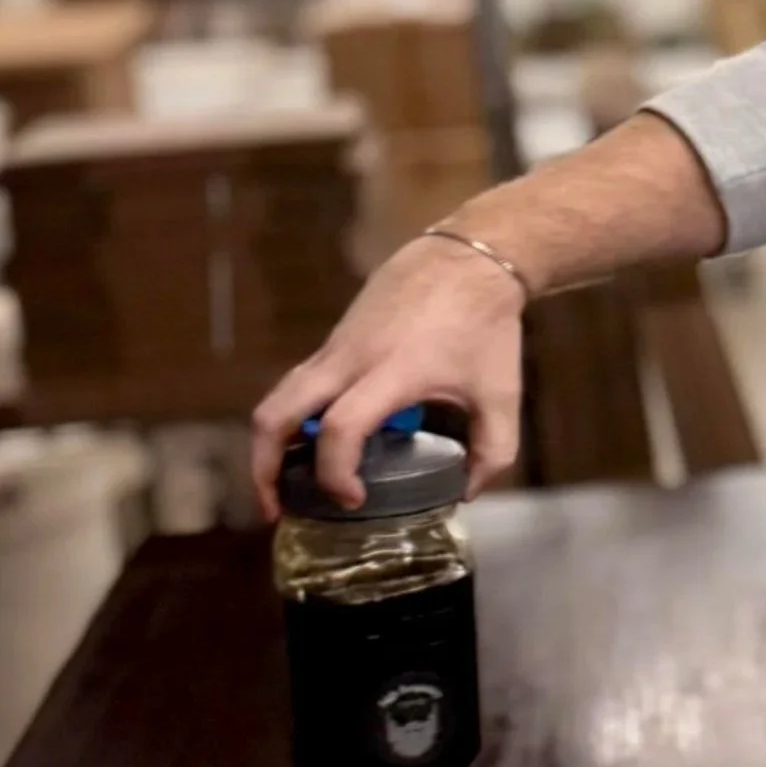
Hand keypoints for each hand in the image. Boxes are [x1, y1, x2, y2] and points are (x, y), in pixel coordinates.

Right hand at [251, 234, 525, 516]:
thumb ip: (492, 452)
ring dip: (269, 444)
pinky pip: (297, 386)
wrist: (466, 258)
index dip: (336, 472)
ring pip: (278, 398)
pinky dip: (293, 420)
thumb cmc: (485, 327)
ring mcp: (335, 348)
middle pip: (278, 414)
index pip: (342, 427)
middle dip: (264, 467)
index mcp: (393, 373)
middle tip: (278, 508)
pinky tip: (313, 449)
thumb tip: (465, 494)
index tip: (353, 499)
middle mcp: (350, 360)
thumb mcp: (501, 395)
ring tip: (283, 486)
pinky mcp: (333, 342)